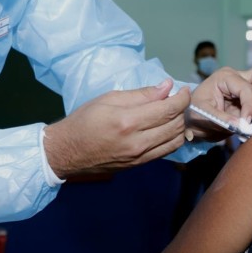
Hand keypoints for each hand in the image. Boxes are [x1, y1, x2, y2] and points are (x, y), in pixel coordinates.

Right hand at [44, 79, 189, 178]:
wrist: (67, 152)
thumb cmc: (84, 121)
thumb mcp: (109, 99)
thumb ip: (141, 94)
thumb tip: (167, 87)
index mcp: (128, 122)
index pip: (168, 109)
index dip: (182, 98)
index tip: (184, 90)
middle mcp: (138, 142)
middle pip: (176, 125)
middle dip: (182, 110)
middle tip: (177, 99)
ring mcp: (140, 156)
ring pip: (176, 140)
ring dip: (180, 125)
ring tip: (173, 114)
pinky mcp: (140, 165)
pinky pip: (167, 151)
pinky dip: (173, 138)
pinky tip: (167, 128)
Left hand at [187, 63, 251, 140]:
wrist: (192, 122)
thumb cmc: (193, 113)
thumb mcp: (202, 115)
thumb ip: (222, 119)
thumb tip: (242, 124)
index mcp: (226, 77)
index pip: (246, 88)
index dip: (249, 105)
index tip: (247, 122)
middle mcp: (241, 78)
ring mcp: (250, 89)